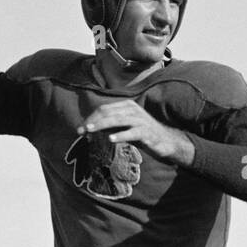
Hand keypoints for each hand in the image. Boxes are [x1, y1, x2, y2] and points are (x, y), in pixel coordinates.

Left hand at [79, 101, 194, 164]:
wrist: (166, 141)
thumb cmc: (142, 134)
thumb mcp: (124, 128)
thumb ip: (110, 126)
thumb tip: (90, 128)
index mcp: (126, 106)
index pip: (104, 109)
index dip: (91, 118)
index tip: (81, 129)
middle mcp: (133, 110)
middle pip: (108, 113)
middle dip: (93, 122)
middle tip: (81, 130)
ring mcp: (140, 120)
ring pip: (117, 120)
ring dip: (102, 125)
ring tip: (90, 131)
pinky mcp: (146, 132)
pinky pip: (131, 133)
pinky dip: (120, 135)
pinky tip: (111, 139)